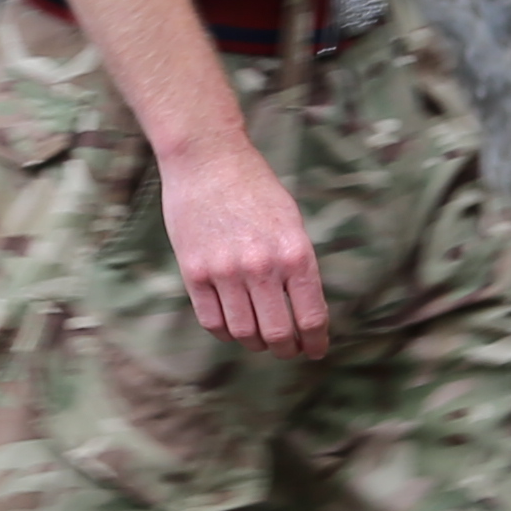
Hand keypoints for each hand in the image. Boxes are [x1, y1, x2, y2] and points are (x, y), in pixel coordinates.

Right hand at [156, 130, 329, 356]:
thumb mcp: (292, 222)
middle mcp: (261, 267)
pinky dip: (226, 332)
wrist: (207, 159)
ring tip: (261, 339)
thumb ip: (298, 265)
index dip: (316, 342)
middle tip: (289, 351)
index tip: (316, 350)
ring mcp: (224, 271)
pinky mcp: (194, 272)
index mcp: (295, 253)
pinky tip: (234, 327)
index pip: (310, 317)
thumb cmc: (255, 187)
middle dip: (287, 350)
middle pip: (278, 334)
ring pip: (244, 334)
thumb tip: (305, 309)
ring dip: (256, 344)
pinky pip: (212, 321)